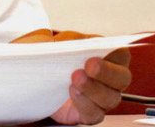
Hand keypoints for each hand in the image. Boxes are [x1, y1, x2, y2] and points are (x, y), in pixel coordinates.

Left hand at [11, 30, 132, 124]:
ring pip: (110, 98)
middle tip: (89, 67)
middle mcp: (109, 78)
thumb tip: (78, 43)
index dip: (113, 56)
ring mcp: (100, 96)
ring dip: (93, 90)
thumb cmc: (52, 55)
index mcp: (106, 55)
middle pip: (121, 79)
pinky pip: (94, 114)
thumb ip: (72, 41)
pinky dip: (84, 105)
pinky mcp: (88, 112)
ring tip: (74, 81)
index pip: (121, 55)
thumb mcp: (60, 41)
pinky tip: (72, 94)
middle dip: (106, 73)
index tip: (94, 56)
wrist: (33, 73)